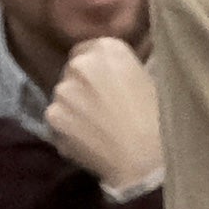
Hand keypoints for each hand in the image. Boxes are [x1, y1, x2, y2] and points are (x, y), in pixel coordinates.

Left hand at [40, 32, 162, 198]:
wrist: (143, 159)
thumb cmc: (155, 121)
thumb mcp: (145, 80)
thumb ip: (119, 70)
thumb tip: (108, 76)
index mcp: (109, 49)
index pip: (87, 50)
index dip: (94, 70)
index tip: (102, 85)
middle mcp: (82, 64)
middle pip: (72, 72)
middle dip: (81, 87)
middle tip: (99, 109)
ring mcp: (64, 90)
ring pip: (63, 98)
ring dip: (73, 110)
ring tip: (95, 129)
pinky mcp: (53, 116)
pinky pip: (57, 122)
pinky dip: (67, 132)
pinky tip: (87, 143)